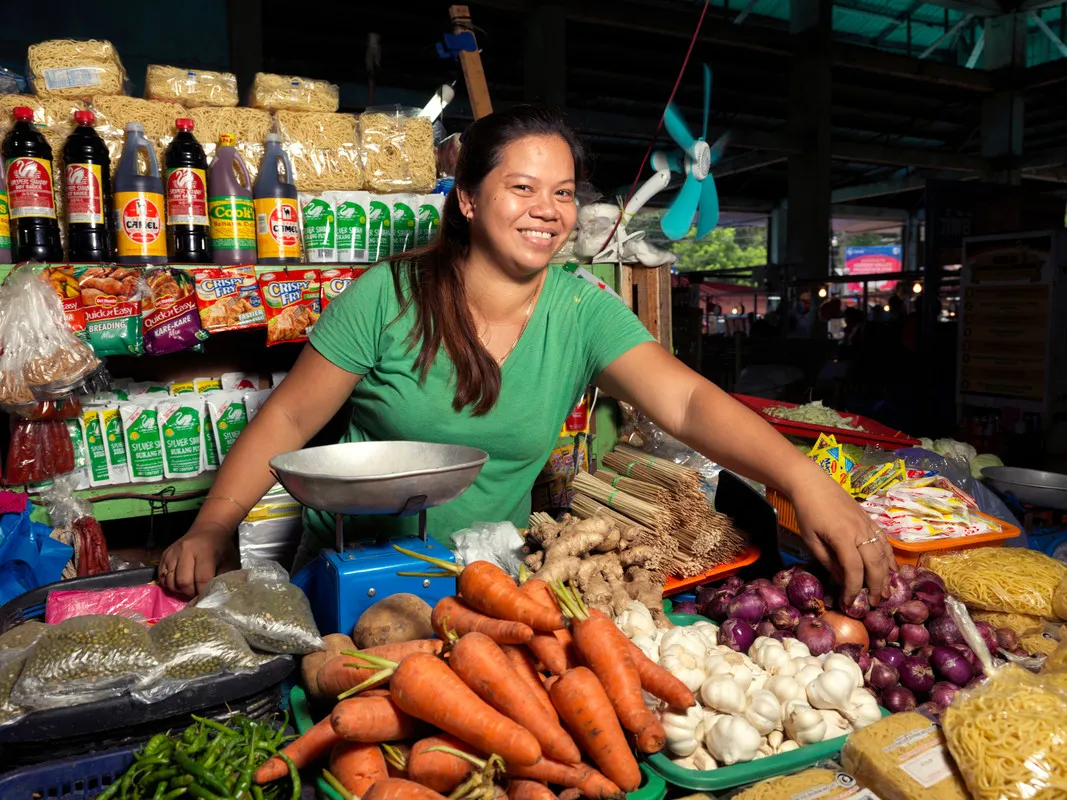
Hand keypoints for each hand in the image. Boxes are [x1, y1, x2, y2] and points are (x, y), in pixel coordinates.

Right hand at [159, 523, 238, 597]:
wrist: (209, 529)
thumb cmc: (222, 548)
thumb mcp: (230, 562)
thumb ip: (223, 579)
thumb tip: (214, 596)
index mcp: (205, 552)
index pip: (201, 579)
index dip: (203, 592)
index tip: (206, 596)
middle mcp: (186, 550)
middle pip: (183, 582)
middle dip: (190, 593)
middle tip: (197, 594)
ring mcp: (173, 552)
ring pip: (170, 581)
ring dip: (179, 590)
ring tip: (189, 589)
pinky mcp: (165, 554)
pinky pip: (162, 576)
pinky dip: (169, 584)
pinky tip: (179, 583)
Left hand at [789, 474, 895, 605]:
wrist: (813, 483)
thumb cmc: (807, 512)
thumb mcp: (811, 540)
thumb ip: (828, 561)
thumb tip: (842, 581)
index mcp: (842, 537)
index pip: (854, 570)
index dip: (854, 589)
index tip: (850, 603)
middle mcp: (859, 531)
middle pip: (875, 564)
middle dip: (877, 586)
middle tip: (875, 603)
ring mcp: (867, 525)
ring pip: (884, 553)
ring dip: (887, 575)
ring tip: (888, 592)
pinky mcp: (870, 520)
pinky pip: (885, 542)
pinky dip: (890, 558)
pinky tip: (893, 570)